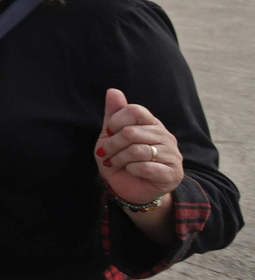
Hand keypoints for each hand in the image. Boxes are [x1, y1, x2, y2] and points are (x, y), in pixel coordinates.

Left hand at [96, 88, 183, 205]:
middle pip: (131, 132)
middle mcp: (165, 136)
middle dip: (112, 145)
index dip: (116, 121)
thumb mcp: (110, 136)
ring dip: (119, 159)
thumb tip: (113, 90)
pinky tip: (132, 171)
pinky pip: (146, 167)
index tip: (108, 132)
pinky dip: (132, 170)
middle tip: (107, 154)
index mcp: (152, 123)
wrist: (130, 189)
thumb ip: (113, 114)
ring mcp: (172, 154)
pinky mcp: (173, 173)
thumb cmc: (120, 160)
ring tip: (116, 163)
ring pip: (137, 151)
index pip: (135, 111)